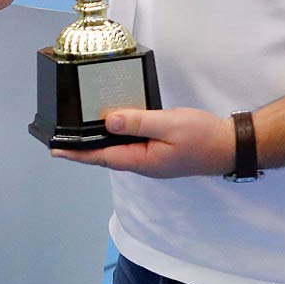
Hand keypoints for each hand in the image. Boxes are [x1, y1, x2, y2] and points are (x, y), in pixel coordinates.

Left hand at [52, 106, 235, 177]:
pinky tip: (111, 127)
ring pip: (116, 151)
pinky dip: (115, 137)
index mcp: (141, 161)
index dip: (76, 153)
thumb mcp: (168, 125)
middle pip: (104, 156)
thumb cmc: (202, 137)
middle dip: (81, 150)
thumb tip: (108, 120)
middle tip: (59, 141)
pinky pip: (129, 145)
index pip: (100, 157)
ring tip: (78, 135)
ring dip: (97, 144)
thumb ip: (138, 122)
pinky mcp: (157, 152)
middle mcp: (142, 164)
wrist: (229, 146)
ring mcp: (150, 159)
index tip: (54, 150)